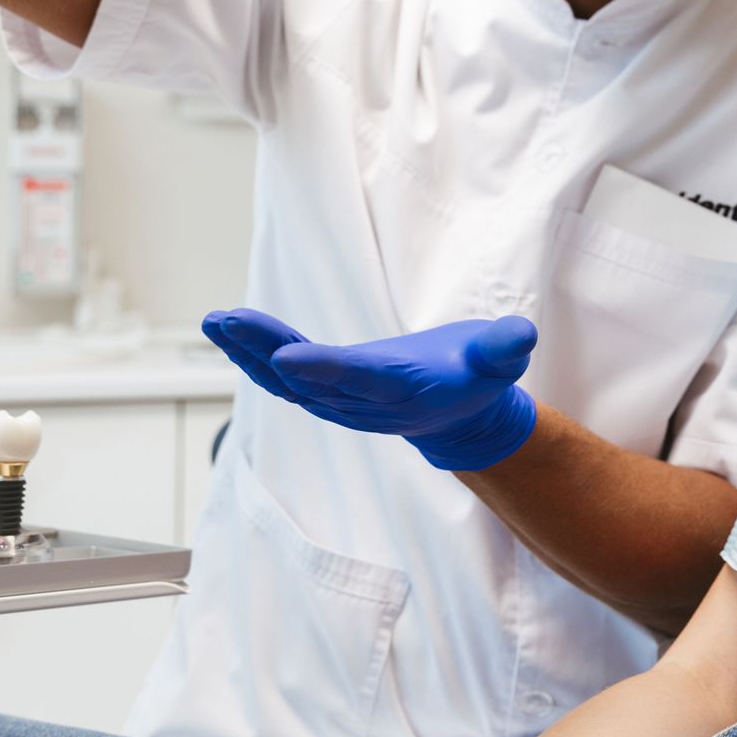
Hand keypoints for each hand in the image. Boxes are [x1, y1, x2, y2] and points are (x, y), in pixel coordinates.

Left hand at [201, 308, 539, 470]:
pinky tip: (229, 330)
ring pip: (287, 380)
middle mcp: (364, 403)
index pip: (357, 380)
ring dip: (249, 351)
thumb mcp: (500, 360)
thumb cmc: (479, 376)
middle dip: (266, 349)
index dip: (321, 368)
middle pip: (308, 379)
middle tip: (229, 320)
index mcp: (403, 391)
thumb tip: (520, 335)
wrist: (461, 416)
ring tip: (216, 320)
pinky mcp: (327, 391)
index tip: (283, 355)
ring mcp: (340, 402)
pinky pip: (284, 375)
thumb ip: (504, 349)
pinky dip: (255, 354)